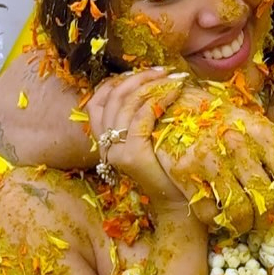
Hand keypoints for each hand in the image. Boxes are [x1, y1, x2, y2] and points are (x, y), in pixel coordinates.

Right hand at [88, 70, 186, 211]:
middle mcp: (106, 146)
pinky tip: (175, 91)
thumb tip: (153, 84)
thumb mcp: (148, 140)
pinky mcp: (132, 155)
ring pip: (128, 104)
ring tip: (174, 77)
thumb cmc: (167, 170)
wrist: (176, 205)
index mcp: (105, 141)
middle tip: (163, 70)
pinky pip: (143, 116)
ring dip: (152, 84)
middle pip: (113, 98)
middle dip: (138, 78)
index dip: (115, 82)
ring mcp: (117, 151)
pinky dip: (159, 98)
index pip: (96, 102)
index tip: (140, 71)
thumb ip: (140, 120)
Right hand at [163, 97, 273, 232]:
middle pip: (266, 201)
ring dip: (243, 225)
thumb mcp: (253, 123)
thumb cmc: (222, 118)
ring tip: (241, 223)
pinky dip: (215, 220)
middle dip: (266, 219)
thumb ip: (272, 149)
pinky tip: (217, 213)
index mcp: (262, 133)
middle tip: (261, 220)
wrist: (177, 105)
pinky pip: (208, 213)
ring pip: (239, 212)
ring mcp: (210, 159)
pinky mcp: (184, 172)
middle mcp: (238, 146)